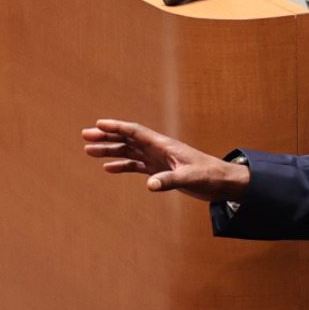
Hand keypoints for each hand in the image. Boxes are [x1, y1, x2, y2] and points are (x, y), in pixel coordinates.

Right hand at [81, 119, 250, 203]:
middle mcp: (158, 149)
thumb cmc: (210, 176)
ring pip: (129, 152)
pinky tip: (108, 168)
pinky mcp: (161, 171)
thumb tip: (149, 185)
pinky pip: (136, 166)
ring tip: (89, 151)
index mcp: (164, 145)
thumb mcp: (190, 178)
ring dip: (110, 151)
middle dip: (106, 137)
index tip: (98, 124)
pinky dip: (122, 165)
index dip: (116, 127)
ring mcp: (158, 159)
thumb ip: (169, 180)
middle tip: (85, 136)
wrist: (223, 183)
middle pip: (127, 139)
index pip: (135, 132)